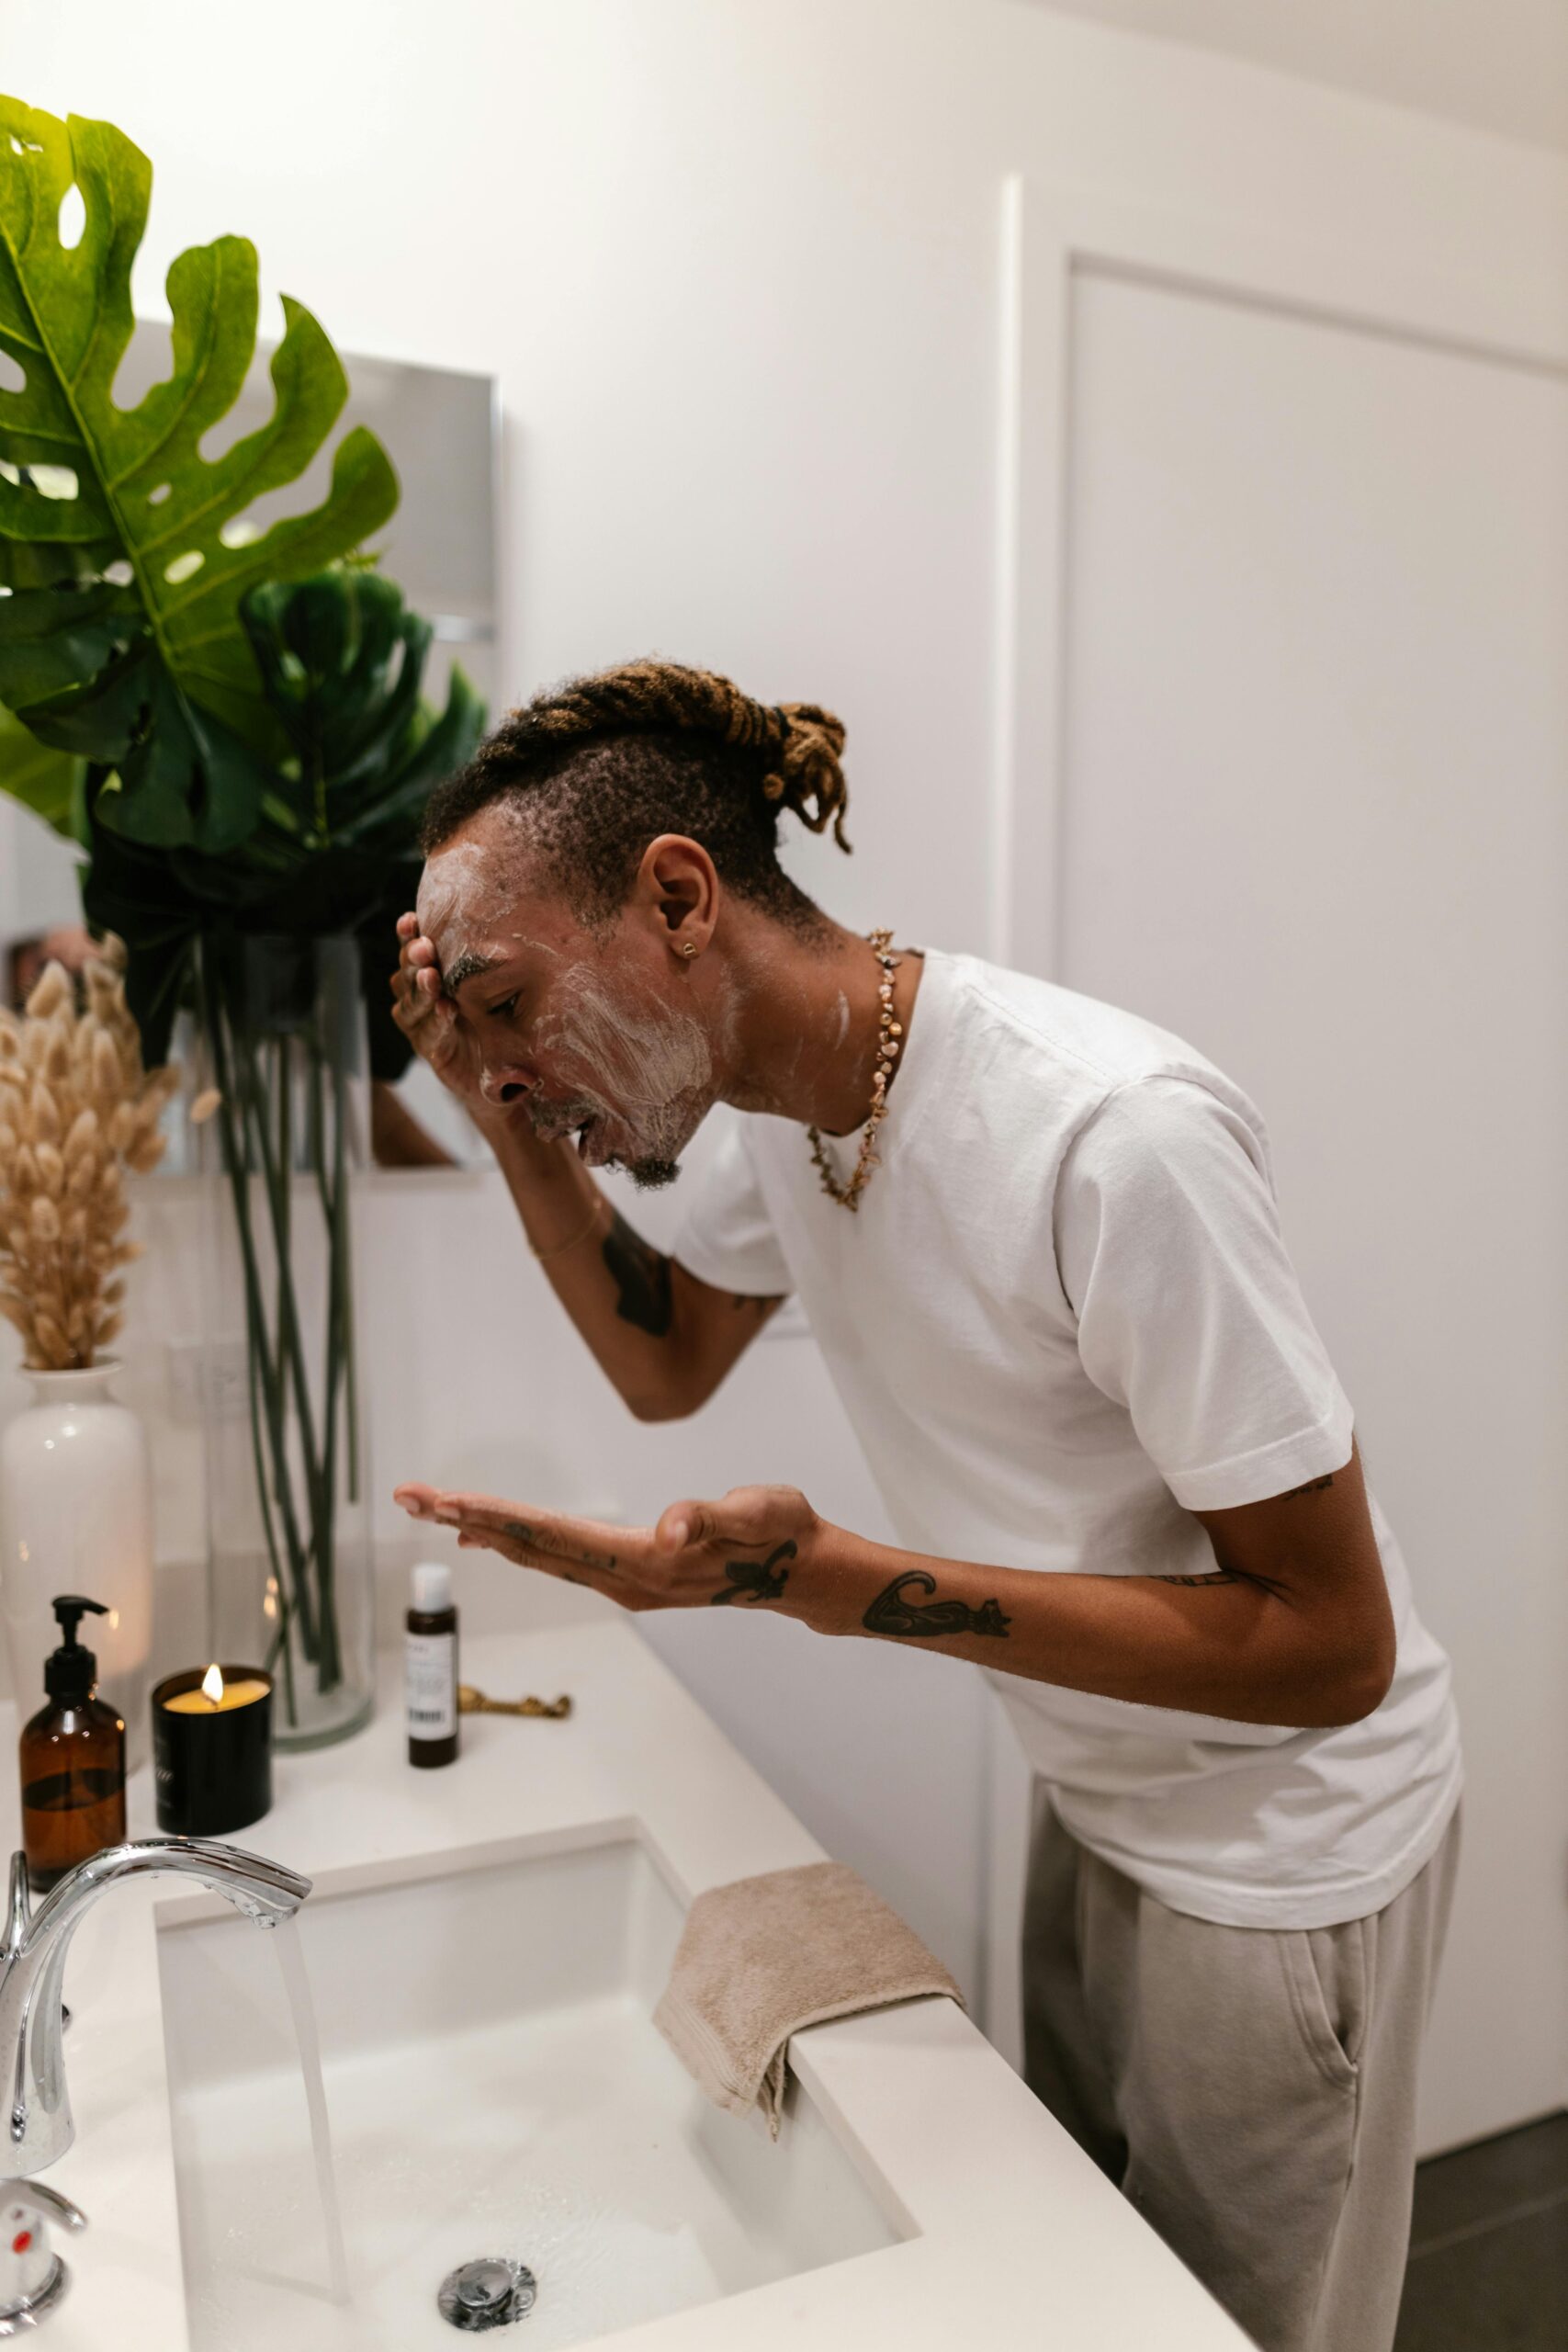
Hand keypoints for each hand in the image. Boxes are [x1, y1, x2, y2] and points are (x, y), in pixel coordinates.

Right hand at [389, 912, 484, 1108]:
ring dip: (422, 989)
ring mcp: (420, 1026)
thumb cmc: (494, 1018)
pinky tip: (445, 1009)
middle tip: (426, 948)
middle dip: (414, 960)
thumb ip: (482, 961)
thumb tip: (486, 921)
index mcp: (426, 976)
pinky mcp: (431, 1052)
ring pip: (412, 1004)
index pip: (412, 952)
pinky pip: (429, 1035)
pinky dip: (437, 1022)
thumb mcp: (493, 985)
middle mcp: (417, 999)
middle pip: (407, 975)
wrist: (499, 1070)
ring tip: (431, 977)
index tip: (411, 919)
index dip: (407, 936)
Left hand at [392, 1480, 821, 1616]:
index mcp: (645, 1562)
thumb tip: (672, 1524)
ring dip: (485, 1532)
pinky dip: (516, 1542)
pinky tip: (490, 1537)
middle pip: (531, 1547)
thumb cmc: (782, 1531)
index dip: (497, 1516)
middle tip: (410, 1497)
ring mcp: (625, 1583)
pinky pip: (558, 1558)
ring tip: (434, 1512)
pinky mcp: (631, 1576)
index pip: (553, 1535)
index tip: (447, 1503)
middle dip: (468, 1521)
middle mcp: (625, 1580)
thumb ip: (715, 1515)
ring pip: (539, 1555)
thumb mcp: (758, 1510)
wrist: (804, 1570)